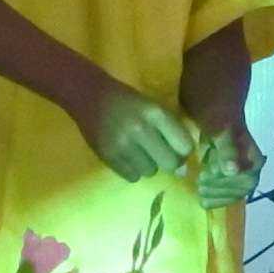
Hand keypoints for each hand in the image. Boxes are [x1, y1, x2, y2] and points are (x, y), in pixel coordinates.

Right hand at [83, 86, 205, 182]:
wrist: (89, 96)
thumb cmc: (127, 101)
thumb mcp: (153, 107)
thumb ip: (170, 131)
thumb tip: (184, 168)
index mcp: (156, 113)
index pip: (184, 145)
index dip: (184, 151)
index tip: (178, 150)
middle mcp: (140, 129)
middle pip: (169, 163)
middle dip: (168, 162)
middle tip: (160, 155)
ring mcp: (123, 144)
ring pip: (150, 171)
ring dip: (148, 165)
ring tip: (139, 152)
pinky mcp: (108, 156)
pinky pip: (132, 176)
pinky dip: (132, 170)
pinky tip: (127, 157)